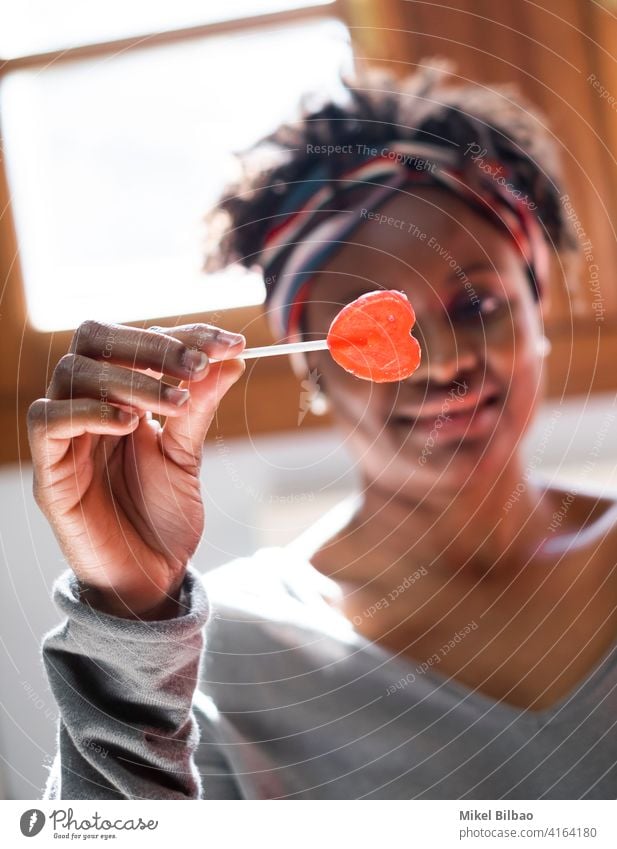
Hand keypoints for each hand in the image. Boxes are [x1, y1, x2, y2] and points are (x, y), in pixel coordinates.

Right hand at [27, 320, 245, 618]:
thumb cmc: (165, 517)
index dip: (183, 335)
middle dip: (151, 345)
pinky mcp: (50, 472)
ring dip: (129, 379)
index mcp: (121, 396)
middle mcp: (89, 406)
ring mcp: (66, 437)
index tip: (230, 344)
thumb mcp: (188, 455)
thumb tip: (231, 359)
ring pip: (72, 373)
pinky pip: (49, 422)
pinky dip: (89, 412)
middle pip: (94, 340)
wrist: (151, 578)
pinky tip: (131, 425)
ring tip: (174, 401)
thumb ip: (200, 407)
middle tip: (197, 365)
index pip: (138, 341)